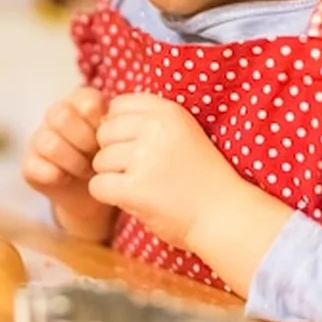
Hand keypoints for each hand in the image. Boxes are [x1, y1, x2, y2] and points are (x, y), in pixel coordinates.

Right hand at [22, 87, 114, 240]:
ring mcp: (39, 139)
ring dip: (73, 160)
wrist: (96, 196)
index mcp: (80, 103)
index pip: (85, 99)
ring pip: (49, 142)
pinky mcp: (30, 164)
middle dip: (84, 139)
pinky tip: (68, 180)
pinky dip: (54, 175)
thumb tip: (120, 125)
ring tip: (88, 171)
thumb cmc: (112, 161)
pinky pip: (34, 166)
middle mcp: (56, 116)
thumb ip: (120, 126)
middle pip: (61, 115)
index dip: (98, 120)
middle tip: (99, 156)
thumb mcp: (121, 141)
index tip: (111, 138)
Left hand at [92, 93, 292, 292]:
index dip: (119, 129)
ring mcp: (145, 158)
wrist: (223, 215)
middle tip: (139, 172)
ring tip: (140, 187)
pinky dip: (108, 196)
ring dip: (112, 177)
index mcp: (169, 112)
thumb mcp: (182, 135)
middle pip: (104, 133)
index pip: (118, 106)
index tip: (138, 148)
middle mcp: (155, 129)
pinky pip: (97, 186)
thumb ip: (149, 123)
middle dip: (113, 154)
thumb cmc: (201, 179)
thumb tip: (101, 122)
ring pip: (99, 161)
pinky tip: (131, 200)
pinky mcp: (135, 188)